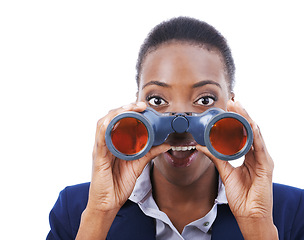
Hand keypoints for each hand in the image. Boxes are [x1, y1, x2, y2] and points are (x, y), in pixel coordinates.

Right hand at [76, 102, 169, 239]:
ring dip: (117, 113)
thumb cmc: (119, 184)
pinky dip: (106, 128)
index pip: (119, 120)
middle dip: (125, 108)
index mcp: (115, 142)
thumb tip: (166, 144)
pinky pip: (100, 139)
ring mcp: (101, 149)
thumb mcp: (139, 164)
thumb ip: (150, 153)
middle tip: (141, 105)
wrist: (108, 203)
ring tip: (130, 108)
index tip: (144, 106)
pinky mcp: (98, 157)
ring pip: (105, 123)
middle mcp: (106, 142)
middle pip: (112, 118)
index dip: (130, 110)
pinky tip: (114, 121)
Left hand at [197, 100, 277, 238]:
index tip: (228, 108)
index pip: (243, 133)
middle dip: (242, 114)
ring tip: (239, 107)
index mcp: (249, 155)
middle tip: (232, 101)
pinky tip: (250, 125)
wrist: (250, 215)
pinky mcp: (267, 166)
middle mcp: (258, 154)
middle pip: (250, 130)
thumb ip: (216, 157)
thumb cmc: (241, 196)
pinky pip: (260, 148)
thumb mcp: (226, 172)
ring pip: (256, 135)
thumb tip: (202, 145)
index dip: (236, 120)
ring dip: (247, 119)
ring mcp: (264, 159)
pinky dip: (255, 136)